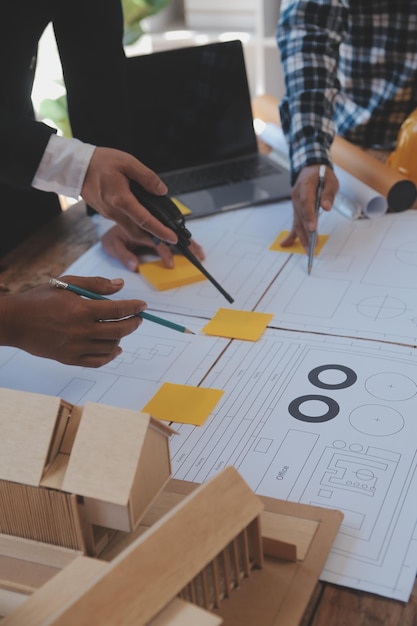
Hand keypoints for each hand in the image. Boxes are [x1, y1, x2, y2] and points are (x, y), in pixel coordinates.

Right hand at [0, 275, 146, 366]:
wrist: (15, 322)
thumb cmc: (40, 299)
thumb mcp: (66, 284)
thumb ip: (95, 284)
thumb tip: (120, 285)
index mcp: (81, 309)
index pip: (118, 309)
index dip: (134, 307)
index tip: (142, 306)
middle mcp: (81, 331)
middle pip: (119, 329)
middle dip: (133, 323)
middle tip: (138, 318)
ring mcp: (76, 347)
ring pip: (111, 346)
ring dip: (121, 337)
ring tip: (121, 328)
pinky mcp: (70, 359)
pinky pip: (98, 361)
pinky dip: (110, 355)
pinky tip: (115, 348)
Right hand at [81, 147, 178, 245]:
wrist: (75, 166)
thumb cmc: (100, 161)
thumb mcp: (127, 162)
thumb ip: (147, 177)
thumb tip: (161, 191)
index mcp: (121, 199)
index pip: (145, 220)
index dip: (160, 231)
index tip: (172, 238)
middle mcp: (113, 211)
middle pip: (137, 232)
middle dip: (155, 239)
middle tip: (170, 240)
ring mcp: (108, 214)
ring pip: (130, 230)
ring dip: (145, 234)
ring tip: (160, 232)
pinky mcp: (105, 213)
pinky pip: (123, 223)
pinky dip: (135, 225)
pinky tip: (143, 219)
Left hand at [100, 224, 205, 271]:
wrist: (112, 216)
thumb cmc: (113, 234)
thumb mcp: (112, 245)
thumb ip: (123, 255)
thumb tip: (134, 266)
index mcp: (142, 231)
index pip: (158, 243)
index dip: (166, 254)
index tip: (171, 264)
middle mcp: (153, 227)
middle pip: (173, 237)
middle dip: (186, 247)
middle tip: (197, 257)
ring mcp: (159, 227)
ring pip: (178, 234)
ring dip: (190, 243)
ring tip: (200, 253)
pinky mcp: (161, 228)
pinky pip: (177, 233)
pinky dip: (188, 240)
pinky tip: (195, 247)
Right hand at [280, 165, 338, 250]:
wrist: (310, 169)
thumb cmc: (321, 174)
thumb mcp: (330, 180)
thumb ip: (328, 193)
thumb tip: (326, 207)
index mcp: (304, 187)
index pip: (306, 203)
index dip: (309, 216)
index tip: (313, 228)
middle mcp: (296, 197)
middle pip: (300, 217)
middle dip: (306, 233)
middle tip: (312, 246)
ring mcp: (295, 204)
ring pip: (297, 222)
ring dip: (302, 237)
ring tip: (307, 250)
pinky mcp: (296, 209)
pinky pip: (294, 222)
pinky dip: (291, 234)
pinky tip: (285, 244)